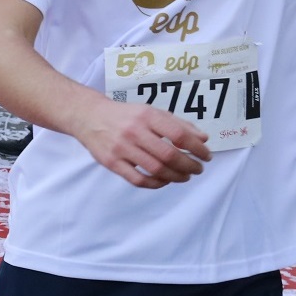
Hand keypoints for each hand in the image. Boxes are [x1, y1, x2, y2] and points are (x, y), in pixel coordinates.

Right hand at [75, 99, 209, 188]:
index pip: (179, 135)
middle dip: (189, 165)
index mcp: (147, 116)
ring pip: (155, 169)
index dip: (197, 148)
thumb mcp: (151, 112)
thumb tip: (203, 138)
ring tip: (185, 176)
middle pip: (169, 155)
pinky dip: (155, 183)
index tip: (206, 156)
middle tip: (198, 169)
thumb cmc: (126, 115)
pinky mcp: (111, 162)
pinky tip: (164, 181)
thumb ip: (178, 124)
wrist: (89, 116)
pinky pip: (138, 179)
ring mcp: (121, 148)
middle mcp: (134, 131)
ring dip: (176, 176)